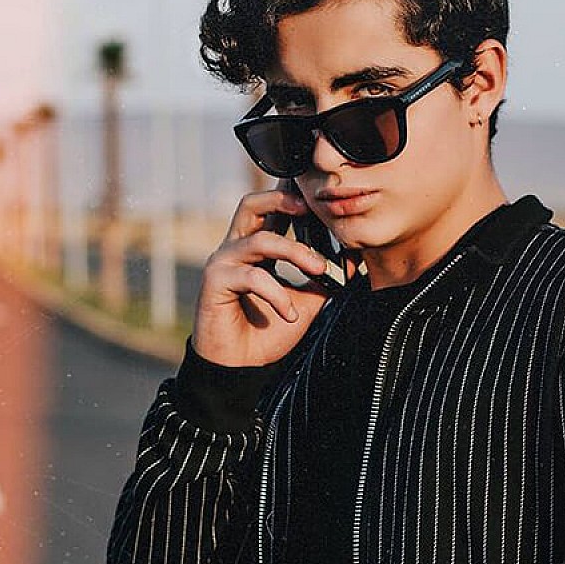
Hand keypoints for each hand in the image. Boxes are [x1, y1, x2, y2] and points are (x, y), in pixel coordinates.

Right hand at [191, 187, 331, 366]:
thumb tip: (349, 264)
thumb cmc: (266, 332)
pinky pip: (252, 276)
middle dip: (282, 199)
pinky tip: (289, 313)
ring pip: (261, 240)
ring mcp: (223, 263)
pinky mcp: (215, 282)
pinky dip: (277, 294)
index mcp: (256, 248)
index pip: (271, 209)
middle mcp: (236, 249)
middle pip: (252, 204)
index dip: (292, 195)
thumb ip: (320, 280)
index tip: (319, 195)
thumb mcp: (305, 302)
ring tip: (320, 270)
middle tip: (310, 209)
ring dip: (295, 252)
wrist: (241, 368)